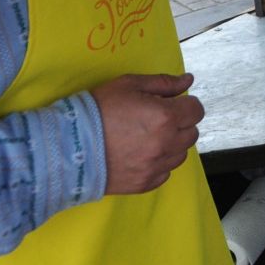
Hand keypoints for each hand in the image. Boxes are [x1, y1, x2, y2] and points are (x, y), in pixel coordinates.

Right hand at [92, 73, 202, 194]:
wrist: (68, 146)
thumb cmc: (98, 110)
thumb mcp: (129, 85)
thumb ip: (164, 83)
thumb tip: (188, 80)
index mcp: (165, 117)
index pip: (196, 110)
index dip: (186, 104)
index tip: (171, 104)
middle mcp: (167, 144)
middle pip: (192, 132)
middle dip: (180, 123)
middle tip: (156, 119)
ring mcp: (157, 167)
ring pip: (181, 153)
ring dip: (172, 143)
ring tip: (147, 137)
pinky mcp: (146, 184)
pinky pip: (166, 172)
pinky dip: (159, 162)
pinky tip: (140, 154)